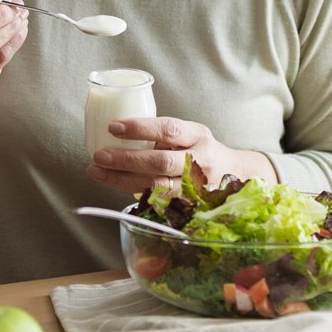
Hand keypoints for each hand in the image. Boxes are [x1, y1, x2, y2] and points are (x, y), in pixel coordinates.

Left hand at [86, 117, 275, 193]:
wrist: (233, 173)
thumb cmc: (200, 149)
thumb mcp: (189, 134)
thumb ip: (162, 135)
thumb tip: (118, 132)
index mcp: (198, 135)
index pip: (168, 129)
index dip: (140, 128)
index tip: (114, 127)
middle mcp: (200, 160)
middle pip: (161, 161)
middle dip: (126, 159)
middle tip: (100, 155)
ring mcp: (195, 185)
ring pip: (156, 185)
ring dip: (122, 178)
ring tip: (98, 171)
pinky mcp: (188, 203)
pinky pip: (155, 198)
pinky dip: (131, 190)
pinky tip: (114, 182)